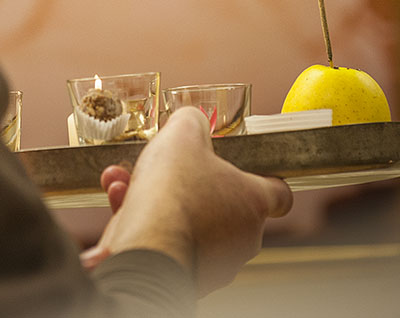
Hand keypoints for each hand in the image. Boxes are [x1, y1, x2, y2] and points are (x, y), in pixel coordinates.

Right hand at [83, 107, 292, 293]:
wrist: (146, 250)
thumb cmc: (173, 193)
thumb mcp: (182, 135)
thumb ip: (191, 122)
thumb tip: (192, 120)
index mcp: (253, 202)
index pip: (279, 193)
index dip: (265, 178)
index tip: (250, 170)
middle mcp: (242, 239)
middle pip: (223, 205)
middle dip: (189, 184)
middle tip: (166, 170)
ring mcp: (215, 264)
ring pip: (189, 224)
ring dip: (160, 203)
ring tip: (128, 183)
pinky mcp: (185, 280)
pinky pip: (168, 244)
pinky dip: (146, 225)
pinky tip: (120, 204)